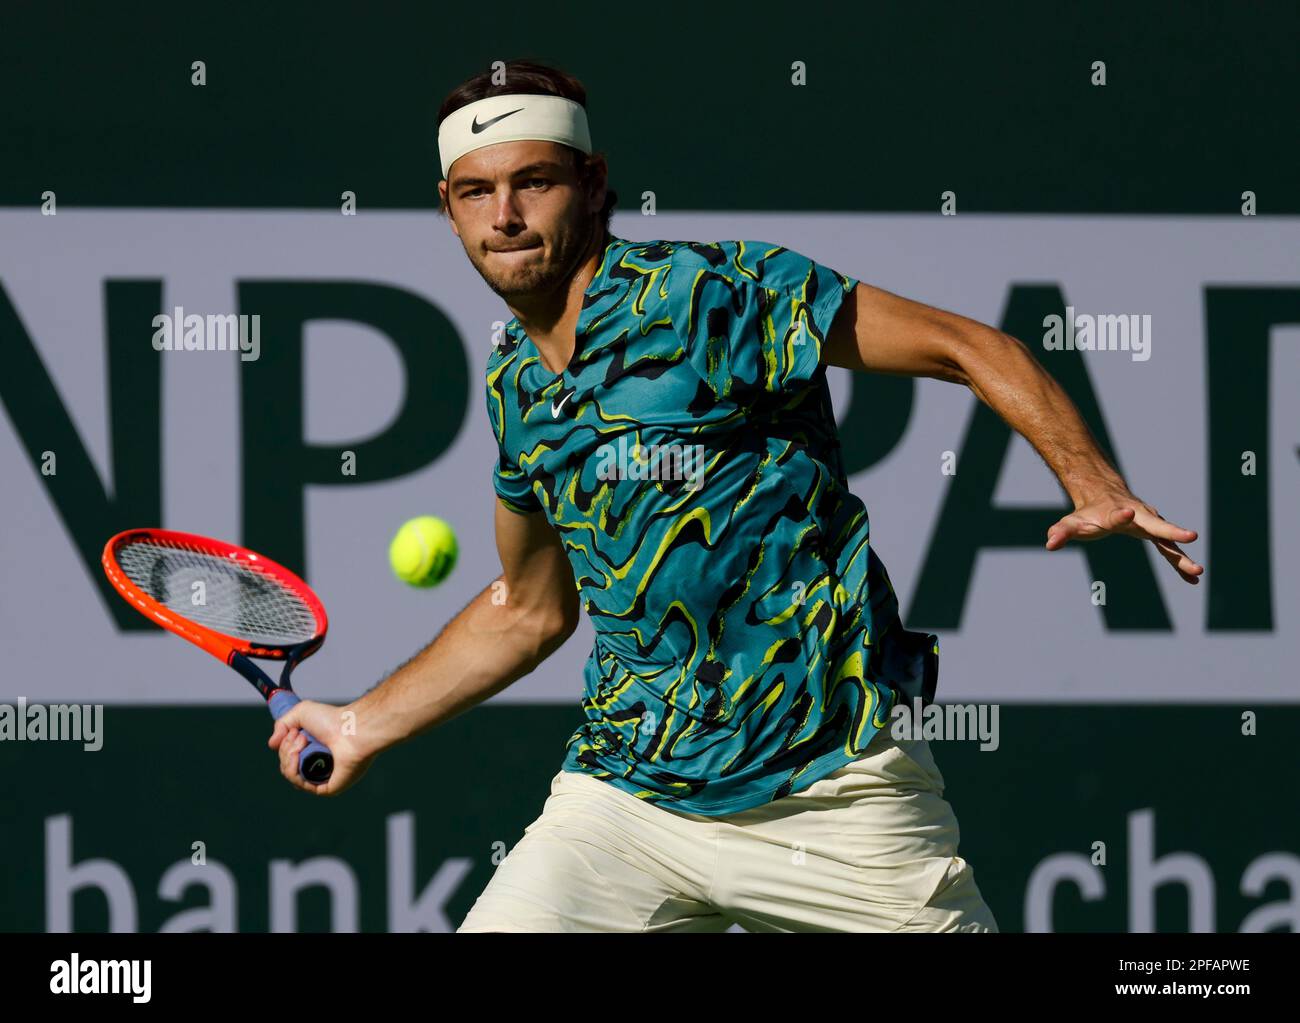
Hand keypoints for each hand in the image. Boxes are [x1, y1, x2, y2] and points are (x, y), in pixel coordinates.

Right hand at [267, 699, 375, 795]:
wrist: (350, 729)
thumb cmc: (332, 719)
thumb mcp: (300, 713)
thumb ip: (282, 724)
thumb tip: (272, 744)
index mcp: (313, 750)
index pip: (288, 756)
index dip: (285, 745)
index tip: (296, 731)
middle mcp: (318, 764)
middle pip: (287, 766)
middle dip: (287, 749)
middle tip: (302, 735)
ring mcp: (323, 777)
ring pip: (292, 776)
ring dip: (289, 758)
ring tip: (302, 742)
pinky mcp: (329, 788)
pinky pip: (303, 786)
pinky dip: (295, 772)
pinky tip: (298, 757)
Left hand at [1046, 490, 1203, 583]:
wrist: (1105, 495)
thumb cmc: (1088, 513)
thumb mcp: (1072, 522)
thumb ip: (1062, 532)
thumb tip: (1050, 544)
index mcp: (1117, 512)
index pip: (1119, 514)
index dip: (1122, 515)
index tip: (1129, 513)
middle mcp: (1139, 516)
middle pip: (1156, 525)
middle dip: (1172, 532)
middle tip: (1191, 536)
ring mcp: (1151, 524)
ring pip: (1168, 541)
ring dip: (1182, 557)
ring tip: (1197, 572)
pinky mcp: (1156, 533)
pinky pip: (1170, 550)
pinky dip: (1179, 564)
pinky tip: (1193, 580)